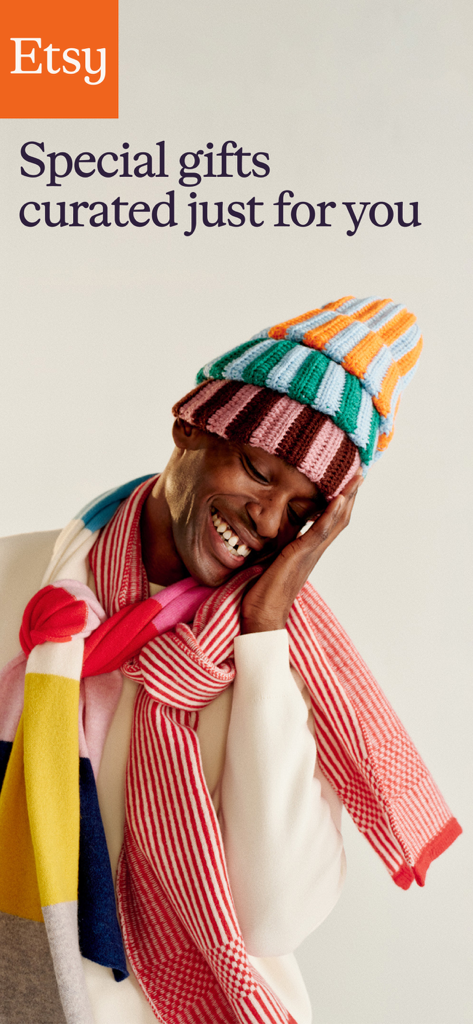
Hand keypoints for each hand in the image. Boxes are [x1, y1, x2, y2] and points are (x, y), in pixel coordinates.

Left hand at [240, 470, 362, 633]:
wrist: (263, 616)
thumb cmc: (264, 590)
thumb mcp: (271, 558)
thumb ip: (278, 543)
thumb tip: (271, 528)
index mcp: (309, 549)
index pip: (331, 519)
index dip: (341, 498)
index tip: (346, 478)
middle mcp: (315, 549)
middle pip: (341, 516)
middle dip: (351, 492)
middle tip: (360, 469)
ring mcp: (310, 552)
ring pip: (337, 520)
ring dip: (348, 497)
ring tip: (357, 475)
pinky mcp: (301, 555)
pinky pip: (319, 531)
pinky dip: (331, 514)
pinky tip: (339, 498)